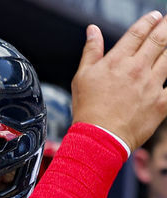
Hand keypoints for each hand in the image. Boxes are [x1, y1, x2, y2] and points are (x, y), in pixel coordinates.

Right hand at [72, 11, 166, 150]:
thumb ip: (90, 51)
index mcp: (117, 61)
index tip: (155, 17)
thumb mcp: (82, 77)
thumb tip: (92, 30)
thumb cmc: (88, 110)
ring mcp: (151, 85)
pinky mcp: (161, 102)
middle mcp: (137, 69)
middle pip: (159, 40)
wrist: (98, 138)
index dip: (148, 21)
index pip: (137, 33)